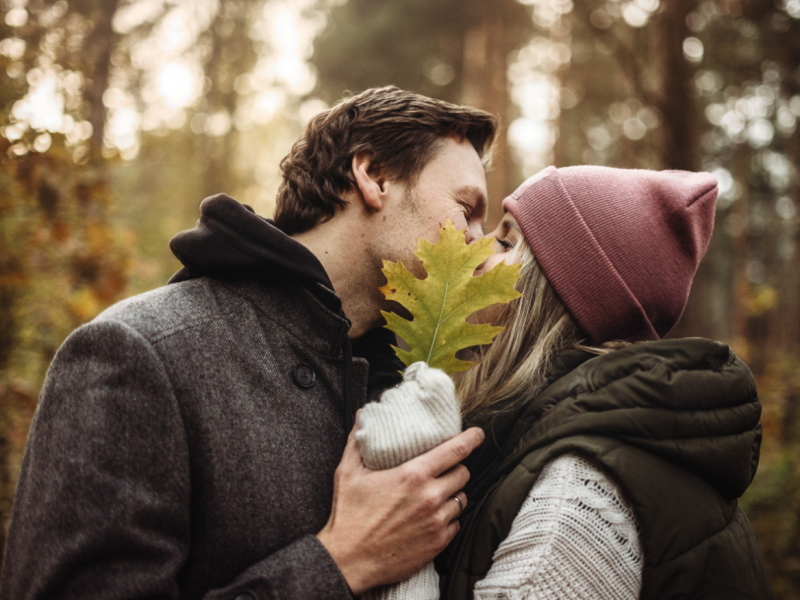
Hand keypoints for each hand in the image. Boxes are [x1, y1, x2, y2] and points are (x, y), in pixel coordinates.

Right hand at [317, 420, 483, 594]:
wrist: (349, 561)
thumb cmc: (348, 515)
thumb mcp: (348, 472)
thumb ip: (357, 441)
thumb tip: (361, 416)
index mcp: (413, 475)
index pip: (455, 451)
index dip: (471, 439)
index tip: (477, 434)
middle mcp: (430, 497)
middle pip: (463, 474)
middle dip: (456, 469)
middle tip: (443, 469)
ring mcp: (436, 522)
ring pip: (461, 499)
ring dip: (452, 494)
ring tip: (437, 494)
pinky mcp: (438, 543)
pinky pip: (456, 524)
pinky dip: (448, 518)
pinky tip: (432, 517)